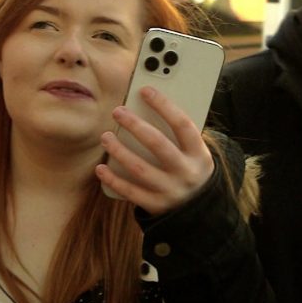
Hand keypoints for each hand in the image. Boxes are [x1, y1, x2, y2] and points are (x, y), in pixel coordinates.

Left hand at [95, 86, 214, 215]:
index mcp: (199, 154)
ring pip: (140, 169)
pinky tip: (100, 168)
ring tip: (106, 136)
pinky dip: (113, 180)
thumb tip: (146, 110)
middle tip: (118, 111)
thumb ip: (177, 136)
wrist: (201, 211)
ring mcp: (171, 191)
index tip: (145, 91)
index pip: (182, 125)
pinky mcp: (157, 206)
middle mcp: (186, 172)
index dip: (164, 106)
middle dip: (135, 126)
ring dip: (119, 151)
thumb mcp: (195, 154)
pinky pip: (131, 192)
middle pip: (158, 145)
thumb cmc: (191, 171)